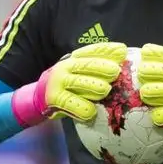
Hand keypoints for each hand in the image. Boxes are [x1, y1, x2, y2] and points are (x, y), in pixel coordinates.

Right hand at [12, 42, 126, 125]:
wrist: (40, 96)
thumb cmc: (68, 84)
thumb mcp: (79, 72)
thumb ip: (96, 66)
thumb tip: (123, 58)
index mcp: (74, 58)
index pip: (92, 51)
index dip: (107, 50)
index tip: (122, 51)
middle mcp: (65, 67)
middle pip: (86, 66)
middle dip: (102, 67)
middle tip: (116, 71)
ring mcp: (59, 82)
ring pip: (78, 84)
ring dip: (93, 86)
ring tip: (105, 90)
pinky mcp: (54, 98)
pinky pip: (70, 104)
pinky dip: (81, 109)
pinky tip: (90, 112)